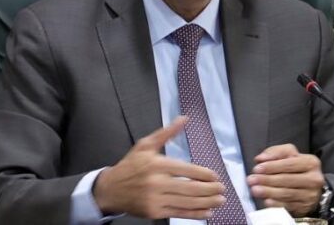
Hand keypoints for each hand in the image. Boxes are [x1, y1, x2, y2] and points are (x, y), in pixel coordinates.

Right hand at [93, 116, 225, 218]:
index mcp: (157, 164)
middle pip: (190, 188)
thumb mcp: (146, 144)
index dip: (204, 174)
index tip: (215, 176)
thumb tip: (184, 118)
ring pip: (187, 202)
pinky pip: (179, 213)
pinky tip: (207, 212)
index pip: (186, 170)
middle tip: (222, 190)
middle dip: (210, 190)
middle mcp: (157, 182)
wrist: (111, 189)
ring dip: (207, 202)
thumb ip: (167, 132)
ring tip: (220, 201)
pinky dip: (195, 214)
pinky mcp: (154, 212)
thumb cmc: (131, 165)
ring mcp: (155, 199)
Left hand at [247, 144, 324, 216]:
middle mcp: (314, 179)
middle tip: (251, 180)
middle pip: (287, 179)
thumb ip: (275, 152)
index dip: (272, 166)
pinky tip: (266, 201)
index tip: (256, 169)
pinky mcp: (305, 207)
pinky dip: (275, 204)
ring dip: (268, 192)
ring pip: (286, 193)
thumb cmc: (295, 167)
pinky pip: (288, 206)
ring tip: (254, 190)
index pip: (289, 164)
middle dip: (266, 180)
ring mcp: (310, 195)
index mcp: (311, 162)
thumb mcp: (289, 154)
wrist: (309, 186)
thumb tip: (260, 158)